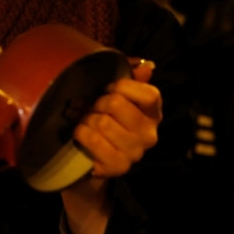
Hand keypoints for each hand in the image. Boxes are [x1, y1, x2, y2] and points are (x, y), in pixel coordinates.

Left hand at [73, 60, 161, 178]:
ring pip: (102, 122)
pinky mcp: (117, 167)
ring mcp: (135, 153)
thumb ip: (131, 79)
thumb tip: (145, 66)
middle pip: (116, 103)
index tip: (109, 90)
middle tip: (93, 109)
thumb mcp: (117, 96)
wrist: (92, 158)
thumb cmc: (106, 120)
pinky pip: (92, 138)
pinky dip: (81, 133)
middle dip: (98, 103)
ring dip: (87, 119)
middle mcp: (149, 135)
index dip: (122, 87)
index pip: (149, 94)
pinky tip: (83, 136)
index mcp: (153, 114)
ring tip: (88, 123)